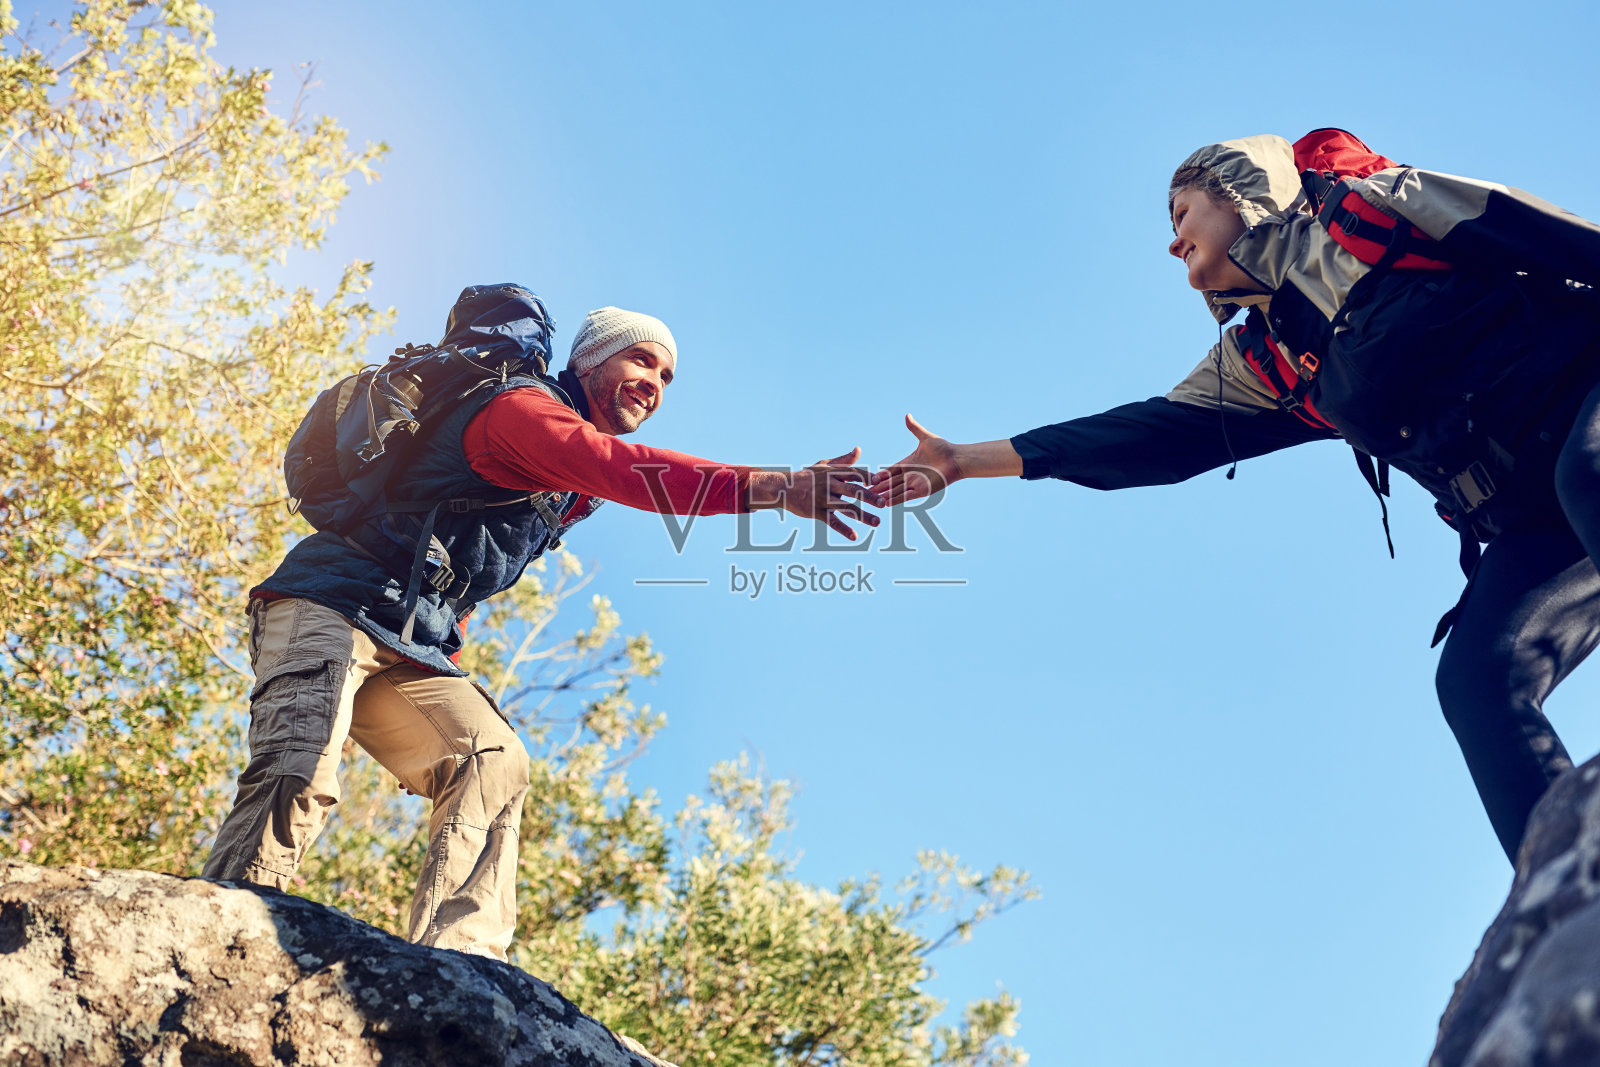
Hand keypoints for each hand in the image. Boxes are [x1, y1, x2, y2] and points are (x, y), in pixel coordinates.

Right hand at [751, 447, 883, 540]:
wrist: (785, 488)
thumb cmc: (808, 476)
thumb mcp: (824, 465)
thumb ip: (844, 460)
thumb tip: (859, 449)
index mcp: (833, 473)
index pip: (853, 474)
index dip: (867, 477)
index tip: (880, 480)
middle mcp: (830, 485)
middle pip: (852, 490)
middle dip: (868, 496)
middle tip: (883, 503)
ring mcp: (823, 499)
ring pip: (846, 508)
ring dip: (862, 516)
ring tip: (878, 523)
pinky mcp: (817, 512)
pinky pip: (832, 522)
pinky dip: (843, 529)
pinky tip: (854, 537)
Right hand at [870, 415, 960, 504]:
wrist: (957, 459)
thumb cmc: (944, 448)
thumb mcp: (925, 438)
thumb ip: (914, 428)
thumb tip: (907, 415)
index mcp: (908, 463)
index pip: (890, 470)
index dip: (880, 475)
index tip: (868, 478)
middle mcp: (910, 474)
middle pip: (890, 482)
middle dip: (878, 487)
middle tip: (864, 491)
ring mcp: (915, 483)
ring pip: (895, 491)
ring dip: (885, 495)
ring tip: (873, 500)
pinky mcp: (922, 491)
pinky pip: (906, 496)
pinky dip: (896, 500)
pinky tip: (886, 504)